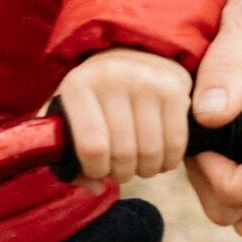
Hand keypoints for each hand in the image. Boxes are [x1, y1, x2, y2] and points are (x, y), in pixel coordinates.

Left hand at [57, 48, 193, 189]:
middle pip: (123, 153)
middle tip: (122, 170)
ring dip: (146, 170)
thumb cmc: (95, 97)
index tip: (99, 170)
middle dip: (122, 173)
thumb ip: (66, 156)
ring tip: (140, 164)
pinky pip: (176, 143)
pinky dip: (169, 161)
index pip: (91, 147)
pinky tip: (161, 157)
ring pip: (151, 152)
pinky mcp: (174, 86)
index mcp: (78, 86)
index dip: (97, 170)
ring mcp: (146, 79)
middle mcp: (112, 77)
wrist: (129, 54)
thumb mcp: (69, 117)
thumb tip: (95, 187)